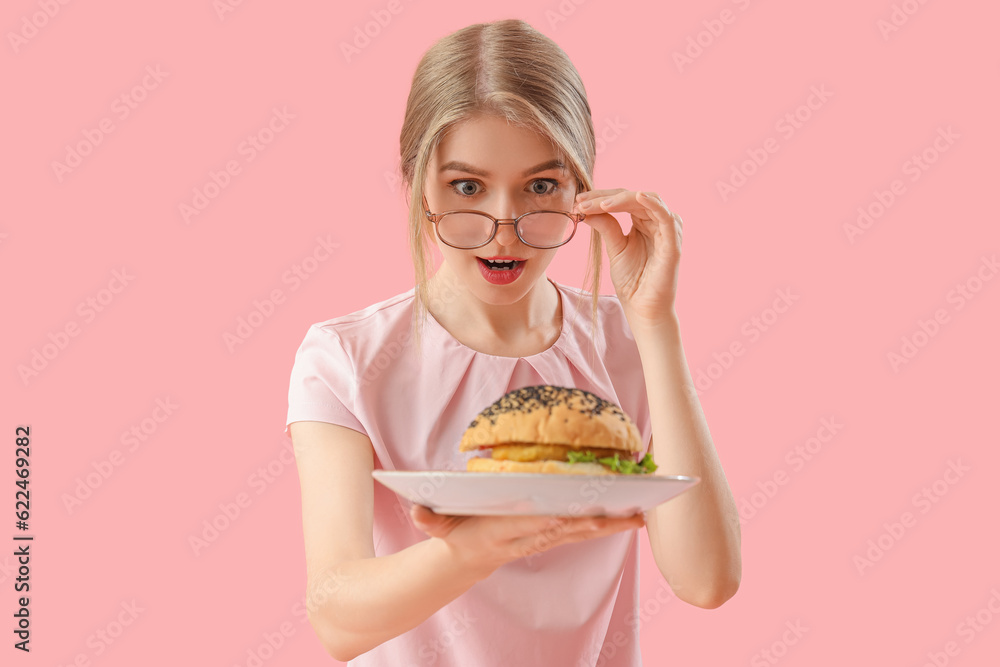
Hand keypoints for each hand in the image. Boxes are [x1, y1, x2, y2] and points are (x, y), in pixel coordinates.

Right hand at [410, 505, 643, 577]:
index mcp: (503, 532)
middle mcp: (528, 538)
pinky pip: (580, 533)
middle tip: (627, 513)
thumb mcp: (437, 527)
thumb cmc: (453, 536)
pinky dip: (604, 525)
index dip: (560, 519)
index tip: (583, 511)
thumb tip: (414, 510)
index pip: (535, 524)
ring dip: (610, 525)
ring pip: (580, 533)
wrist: (463, 561)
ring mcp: (541, 539)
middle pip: (568, 529)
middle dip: (597, 522)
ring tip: (639, 515)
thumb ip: (427, 519)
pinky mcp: (549, 537)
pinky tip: (628, 517)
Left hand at [574, 189, 682, 327]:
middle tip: (582, 201)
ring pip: (648, 201)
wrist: (642, 309)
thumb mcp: (615, 248)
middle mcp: (657, 223)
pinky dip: (653, 204)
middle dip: (606, 197)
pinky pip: (667, 217)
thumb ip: (606, 226)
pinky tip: (637, 197)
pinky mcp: (673, 243)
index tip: (578, 200)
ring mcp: (667, 231)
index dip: (601, 197)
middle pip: (633, 197)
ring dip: (622, 199)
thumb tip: (585, 208)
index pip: (623, 199)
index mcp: (644, 222)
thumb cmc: (632, 282)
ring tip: (600, 204)